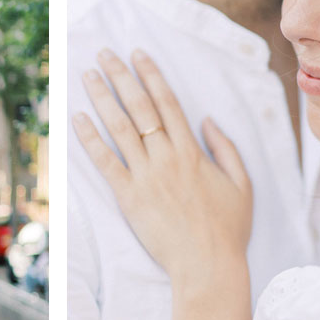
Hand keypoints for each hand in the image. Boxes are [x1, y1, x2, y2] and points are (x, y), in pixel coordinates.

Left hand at [73, 49, 252, 281]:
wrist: (208, 265)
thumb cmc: (228, 228)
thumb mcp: (241, 183)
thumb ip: (226, 147)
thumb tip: (208, 119)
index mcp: (193, 151)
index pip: (168, 102)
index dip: (151, 75)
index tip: (138, 54)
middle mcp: (167, 158)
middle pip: (140, 107)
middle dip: (121, 76)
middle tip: (104, 54)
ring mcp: (146, 177)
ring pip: (120, 128)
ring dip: (102, 98)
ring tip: (87, 75)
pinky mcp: (129, 198)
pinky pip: (105, 163)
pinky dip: (90, 139)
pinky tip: (77, 119)